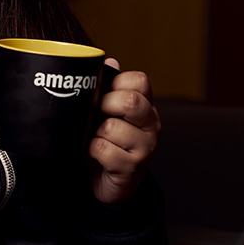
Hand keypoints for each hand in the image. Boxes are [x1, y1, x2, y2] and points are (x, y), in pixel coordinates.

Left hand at [88, 59, 160, 204]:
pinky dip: (92, 151)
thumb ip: (108, 88)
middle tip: (95, 116)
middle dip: (104, 106)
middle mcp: (151, 123)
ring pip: (112, 127)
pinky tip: (95, 155)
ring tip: (95, 139)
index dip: (116, 82)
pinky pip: (104, 150)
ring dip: (94, 134)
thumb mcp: (107, 114)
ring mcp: (145, 146)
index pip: (140, 80)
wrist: (110, 184)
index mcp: (146, 105)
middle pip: (130, 101)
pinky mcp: (132, 167)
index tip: (104, 94)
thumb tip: (109, 61)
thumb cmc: (107, 143)